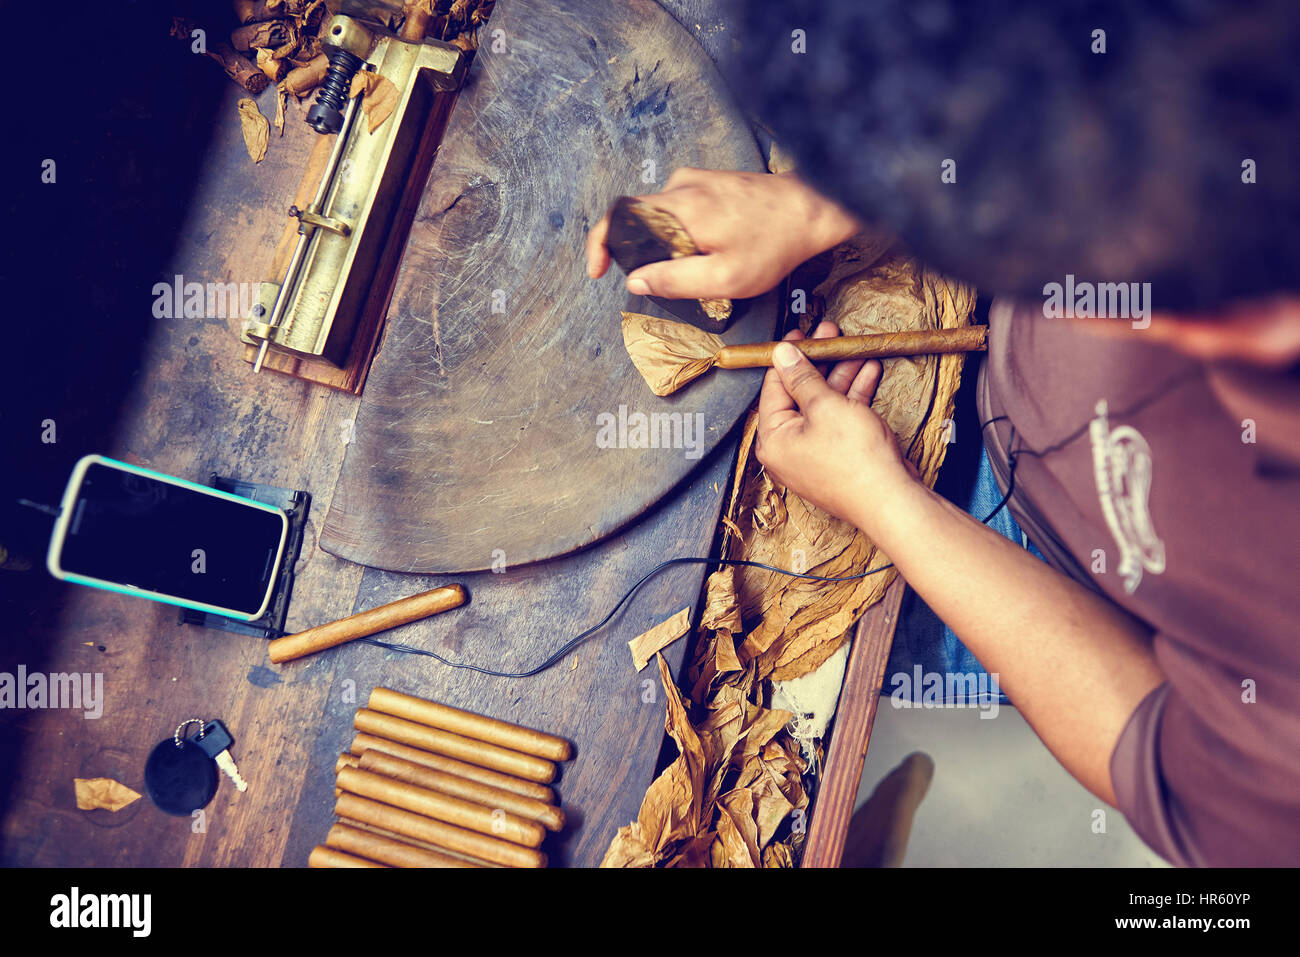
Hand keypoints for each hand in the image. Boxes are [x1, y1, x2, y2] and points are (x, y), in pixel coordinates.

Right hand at [585, 168, 859, 299]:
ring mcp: (696, 178)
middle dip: (638, 250)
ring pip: (659, 214)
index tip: (598, 270)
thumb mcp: (725, 278)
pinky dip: (680, 230)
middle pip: (636, 216)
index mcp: (679, 206)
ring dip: (664, 242)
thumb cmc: (774, 245)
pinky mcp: (710, 180)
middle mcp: (681, 185)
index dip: (599, 244)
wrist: (815, 209)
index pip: (617, 217)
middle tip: (663, 279)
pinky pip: (679, 206)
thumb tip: (636, 282)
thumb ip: (675, 281)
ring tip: (697, 265)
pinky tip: (709, 248)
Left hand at [755, 321, 915, 528]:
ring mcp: (815, 453)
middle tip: (830, 336)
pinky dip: (853, 397)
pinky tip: (868, 372)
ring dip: (840, 375)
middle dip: (819, 362)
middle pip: (800, 394)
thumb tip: (782, 355)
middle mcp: (789, 449)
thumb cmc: (855, 461)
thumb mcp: (825, 406)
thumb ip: (802, 378)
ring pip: (824, 404)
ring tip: (854, 348)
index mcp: (773, 439)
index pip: (773, 387)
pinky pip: (840, 419)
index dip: (788, 357)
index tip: (800, 334)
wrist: (892, 499)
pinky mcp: (839, 456)